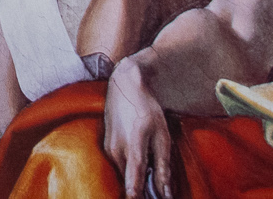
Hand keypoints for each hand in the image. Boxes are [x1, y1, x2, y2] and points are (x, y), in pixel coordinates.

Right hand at [103, 58, 174, 198]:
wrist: (124, 85)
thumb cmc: (147, 109)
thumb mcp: (162, 136)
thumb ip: (163, 166)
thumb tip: (166, 193)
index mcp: (133, 148)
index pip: (133, 184)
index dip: (138, 197)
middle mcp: (116, 151)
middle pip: (129, 183)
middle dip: (142, 191)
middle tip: (158, 191)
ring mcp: (108, 149)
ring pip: (124, 175)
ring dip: (136, 180)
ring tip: (151, 174)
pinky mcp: (106, 146)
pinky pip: (120, 165)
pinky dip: (131, 170)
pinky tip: (142, 162)